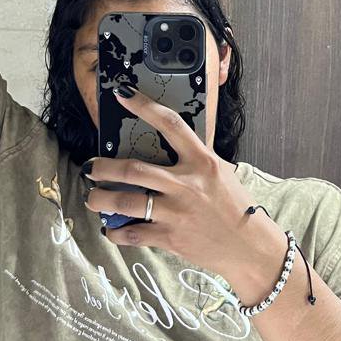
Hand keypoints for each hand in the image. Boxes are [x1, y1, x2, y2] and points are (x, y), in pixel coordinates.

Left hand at [82, 86, 286, 293]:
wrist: (250, 246)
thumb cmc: (235, 206)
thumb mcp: (220, 173)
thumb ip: (195, 158)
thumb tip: (167, 144)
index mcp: (202, 161)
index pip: (170, 125)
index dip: (143, 106)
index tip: (122, 93)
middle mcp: (186, 184)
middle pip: (133, 169)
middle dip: (103, 168)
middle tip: (90, 167)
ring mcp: (177, 212)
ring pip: (126, 202)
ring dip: (101, 199)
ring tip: (92, 198)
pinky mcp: (171, 237)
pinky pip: (133, 233)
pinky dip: (116, 232)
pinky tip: (110, 229)